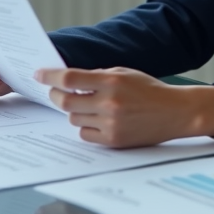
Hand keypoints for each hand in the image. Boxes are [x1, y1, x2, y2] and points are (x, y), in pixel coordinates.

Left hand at [35, 67, 213, 147]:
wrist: (175, 112)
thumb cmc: (149, 90)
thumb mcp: (124, 73)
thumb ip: (98, 76)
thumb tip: (68, 80)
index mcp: (112, 81)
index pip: (70, 78)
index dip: (50, 76)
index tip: (39, 74)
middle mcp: (109, 103)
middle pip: (66, 101)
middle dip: (55, 95)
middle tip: (54, 92)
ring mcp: (111, 124)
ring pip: (74, 118)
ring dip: (75, 111)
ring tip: (88, 105)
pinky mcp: (114, 141)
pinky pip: (85, 134)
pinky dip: (86, 126)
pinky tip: (97, 119)